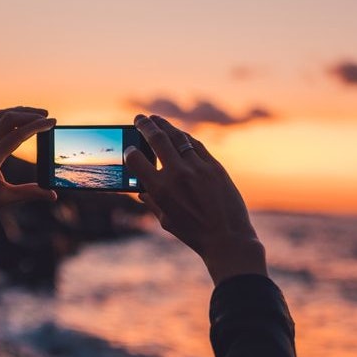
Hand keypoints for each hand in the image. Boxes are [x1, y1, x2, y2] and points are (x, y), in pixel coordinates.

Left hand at [0, 106, 57, 233]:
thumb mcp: (4, 199)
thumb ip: (30, 193)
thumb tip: (52, 194)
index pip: (18, 134)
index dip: (37, 126)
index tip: (53, 122)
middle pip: (7, 119)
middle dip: (29, 114)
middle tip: (47, 116)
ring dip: (16, 112)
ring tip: (34, 114)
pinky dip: (4, 117)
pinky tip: (13, 121)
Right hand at [123, 114, 267, 284]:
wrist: (227, 238)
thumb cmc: (193, 233)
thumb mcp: (166, 220)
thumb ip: (152, 202)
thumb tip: (141, 192)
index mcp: (160, 190)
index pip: (136, 160)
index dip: (130, 152)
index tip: (129, 148)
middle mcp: (177, 174)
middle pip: (157, 139)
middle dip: (145, 125)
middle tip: (139, 118)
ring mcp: (198, 168)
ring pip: (178, 137)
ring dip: (164, 126)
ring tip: (156, 120)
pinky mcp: (215, 167)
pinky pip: (196, 145)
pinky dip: (185, 137)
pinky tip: (179, 134)